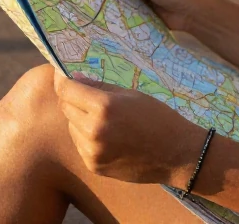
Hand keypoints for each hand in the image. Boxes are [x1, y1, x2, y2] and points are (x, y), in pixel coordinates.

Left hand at [53, 71, 207, 186]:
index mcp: (104, 107)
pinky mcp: (94, 165)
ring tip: (104, 118)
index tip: (61, 74)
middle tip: (87, 94)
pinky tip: (107, 135)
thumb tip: (74, 78)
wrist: (177, 154)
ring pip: (71, 126)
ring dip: (79, 118)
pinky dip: (86, 136)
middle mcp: (94, 130)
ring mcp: (92, 151)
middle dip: (72, 98)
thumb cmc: (158, 117)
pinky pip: (80, 144)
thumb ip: (99, 87)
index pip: (66, 90)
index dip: (61, 79)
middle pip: (65, 107)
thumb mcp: (130, 94)